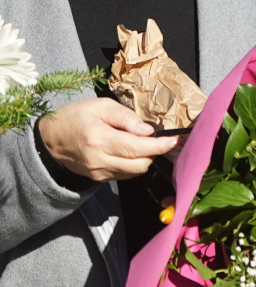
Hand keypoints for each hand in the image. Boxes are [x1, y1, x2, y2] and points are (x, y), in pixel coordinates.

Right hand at [38, 97, 178, 181]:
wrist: (50, 140)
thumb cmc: (76, 116)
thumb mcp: (100, 106)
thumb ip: (126, 117)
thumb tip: (148, 131)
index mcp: (100, 139)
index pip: (137, 148)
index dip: (159, 146)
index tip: (174, 140)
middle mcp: (100, 161)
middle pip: (140, 164)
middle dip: (154, 152)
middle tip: (157, 138)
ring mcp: (99, 173)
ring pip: (135, 172)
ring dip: (145, 158)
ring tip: (141, 142)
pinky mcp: (99, 179)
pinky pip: (125, 174)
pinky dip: (133, 163)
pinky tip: (130, 150)